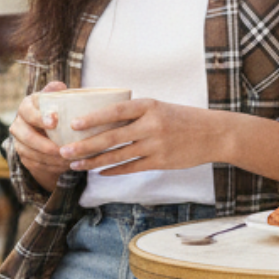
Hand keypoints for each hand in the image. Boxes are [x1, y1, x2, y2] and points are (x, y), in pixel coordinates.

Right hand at [9, 81, 72, 190]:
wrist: (49, 132)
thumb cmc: (56, 111)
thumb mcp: (57, 100)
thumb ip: (56, 93)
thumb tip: (59, 86)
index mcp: (26, 106)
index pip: (28, 111)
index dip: (40, 117)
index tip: (55, 121)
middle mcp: (19, 124)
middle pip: (26, 136)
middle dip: (43, 144)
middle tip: (60, 149)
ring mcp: (19, 142)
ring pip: (29, 153)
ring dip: (48, 158)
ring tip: (66, 159)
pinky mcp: (23, 157)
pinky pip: (34, 164)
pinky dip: (50, 166)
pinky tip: (64, 165)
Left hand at [60, 98, 224, 175]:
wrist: (214, 134)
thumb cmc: (183, 118)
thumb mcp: (159, 107)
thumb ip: (135, 112)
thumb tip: (103, 116)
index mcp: (148, 106)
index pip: (115, 111)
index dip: (92, 118)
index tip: (73, 124)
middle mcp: (151, 125)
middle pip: (111, 136)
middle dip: (85, 145)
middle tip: (64, 151)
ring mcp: (156, 145)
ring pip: (118, 155)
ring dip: (94, 161)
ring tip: (76, 164)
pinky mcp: (161, 161)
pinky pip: (132, 167)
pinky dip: (114, 170)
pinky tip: (100, 173)